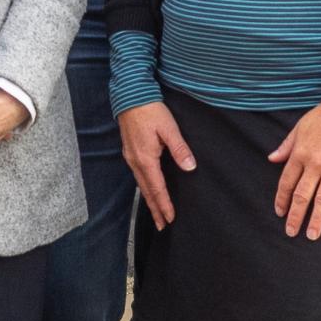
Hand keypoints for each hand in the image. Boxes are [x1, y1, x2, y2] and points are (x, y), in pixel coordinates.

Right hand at [118, 101, 195, 230]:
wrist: (130, 95)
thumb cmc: (150, 109)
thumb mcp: (169, 128)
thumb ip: (180, 149)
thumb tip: (190, 168)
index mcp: (145, 158)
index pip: (157, 188)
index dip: (164, 205)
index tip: (170, 219)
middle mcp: (135, 161)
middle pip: (146, 191)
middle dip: (155, 209)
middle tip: (162, 225)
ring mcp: (130, 157)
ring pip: (141, 184)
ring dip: (149, 199)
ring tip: (156, 213)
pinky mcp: (130, 151)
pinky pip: (138, 175)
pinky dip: (145, 187)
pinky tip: (148, 189)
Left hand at [269, 102, 320, 239]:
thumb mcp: (299, 128)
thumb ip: (286, 146)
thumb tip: (271, 159)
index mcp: (300, 155)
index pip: (287, 183)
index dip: (282, 200)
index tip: (280, 213)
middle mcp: (315, 165)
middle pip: (302, 196)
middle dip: (295, 216)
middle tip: (291, 232)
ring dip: (317, 219)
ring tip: (312, 235)